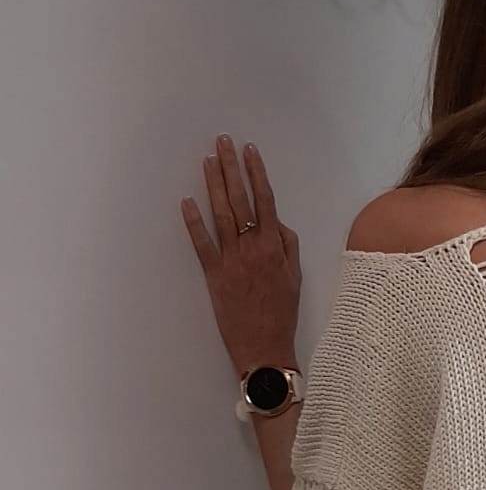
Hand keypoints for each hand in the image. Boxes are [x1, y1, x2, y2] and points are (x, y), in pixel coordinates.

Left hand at [182, 135, 300, 376]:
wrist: (265, 347)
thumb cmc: (281, 314)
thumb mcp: (295, 278)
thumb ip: (287, 246)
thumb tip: (276, 222)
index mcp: (274, 247)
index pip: (265, 200)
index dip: (257, 173)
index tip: (250, 151)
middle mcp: (253, 248)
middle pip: (241, 199)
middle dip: (231, 168)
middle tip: (223, 142)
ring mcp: (232, 260)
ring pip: (221, 214)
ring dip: (213, 185)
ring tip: (207, 161)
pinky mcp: (214, 275)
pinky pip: (202, 244)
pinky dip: (194, 222)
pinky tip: (186, 202)